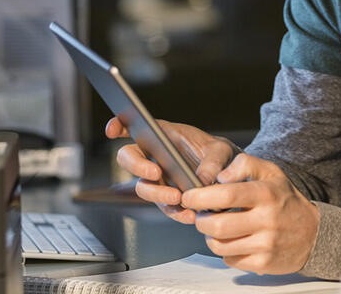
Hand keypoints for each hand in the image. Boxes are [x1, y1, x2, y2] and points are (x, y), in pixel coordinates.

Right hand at [104, 117, 236, 222]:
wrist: (228, 175)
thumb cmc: (219, 154)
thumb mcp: (221, 150)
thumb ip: (213, 161)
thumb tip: (202, 180)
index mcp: (162, 134)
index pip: (133, 126)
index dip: (118, 126)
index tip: (112, 130)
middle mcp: (154, 156)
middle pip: (128, 158)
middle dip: (137, 165)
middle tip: (155, 172)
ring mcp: (158, 179)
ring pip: (144, 187)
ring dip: (157, 193)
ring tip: (178, 196)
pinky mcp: (167, 198)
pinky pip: (163, 207)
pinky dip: (174, 212)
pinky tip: (187, 214)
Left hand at [181, 153, 319, 274]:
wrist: (312, 233)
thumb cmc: (285, 199)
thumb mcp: (270, 172)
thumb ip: (245, 164)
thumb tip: (220, 176)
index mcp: (266, 193)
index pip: (227, 195)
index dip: (201, 196)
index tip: (189, 196)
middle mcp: (267, 219)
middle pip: (218, 225)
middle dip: (201, 220)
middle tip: (201, 214)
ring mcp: (265, 244)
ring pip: (220, 245)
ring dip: (210, 236)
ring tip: (216, 227)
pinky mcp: (263, 263)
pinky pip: (230, 260)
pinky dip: (225, 251)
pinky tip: (233, 240)